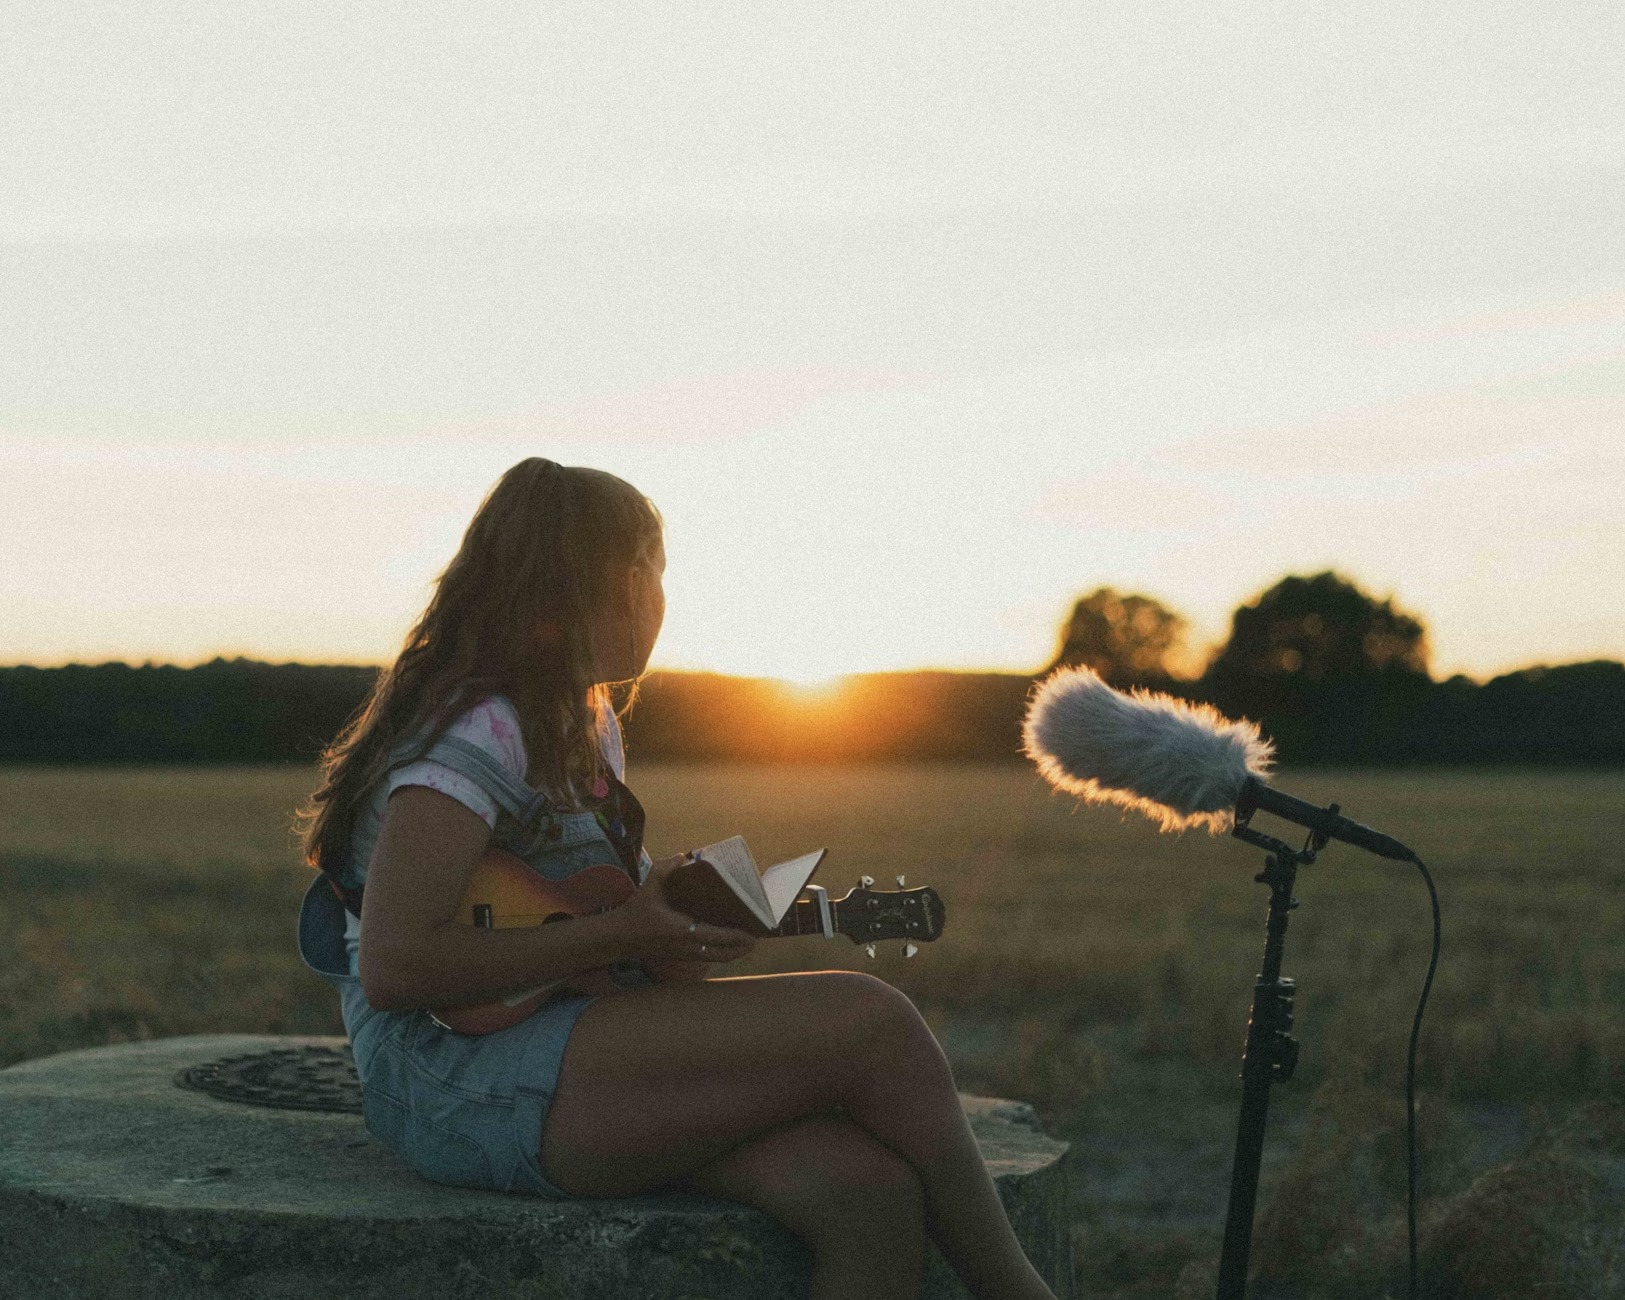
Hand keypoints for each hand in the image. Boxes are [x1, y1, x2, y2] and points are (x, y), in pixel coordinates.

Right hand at [605, 854, 756, 965]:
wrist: (618, 938)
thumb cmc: (635, 912)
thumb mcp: (650, 885)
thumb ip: (666, 868)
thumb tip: (685, 856)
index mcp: (685, 930)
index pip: (719, 936)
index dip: (739, 935)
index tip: (754, 930)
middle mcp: (689, 947)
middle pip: (724, 953)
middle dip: (743, 947)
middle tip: (756, 936)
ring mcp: (685, 956)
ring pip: (717, 959)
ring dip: (734, 953)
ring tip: (747, 942)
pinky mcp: (681, 958)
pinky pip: (708, 959)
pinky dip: (721, 954)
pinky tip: (726, 945)